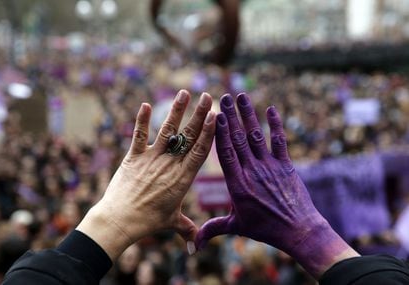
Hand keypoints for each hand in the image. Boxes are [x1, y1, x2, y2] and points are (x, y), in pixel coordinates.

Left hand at [77, 90, 215, 259]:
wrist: (120, 220)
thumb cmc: (148, 222)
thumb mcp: (172, 223)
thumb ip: (187, 230)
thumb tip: (196, 249)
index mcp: (184, 178)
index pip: (200, 150)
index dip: (210, 131)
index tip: (217, 116)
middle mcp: (170, 164)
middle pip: (188, 136)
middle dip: (199, 114)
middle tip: (208, 96)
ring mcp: (152, 159)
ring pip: (168, 130)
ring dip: (176, 110)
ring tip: (184, 92)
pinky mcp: (134, 157)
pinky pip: (139, 135)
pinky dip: (142, 120)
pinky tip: (146, 104)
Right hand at [195, 94, 357, 277]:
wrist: (298, 231)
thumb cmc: (265, 229)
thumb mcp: (236, 227)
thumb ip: (213, 229)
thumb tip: (193, 244)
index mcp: (237, 184)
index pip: (225, 153)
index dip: (220, 132)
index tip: (215, 115)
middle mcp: (252, 171)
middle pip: (238, 139)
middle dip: (231, 116)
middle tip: (224, 97)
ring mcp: (270, 167)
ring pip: (256, 136)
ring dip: (249, 115)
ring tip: (241, 97)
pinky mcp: (285, 166)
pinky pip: (279, 142)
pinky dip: (276, 125)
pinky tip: (271, 109)